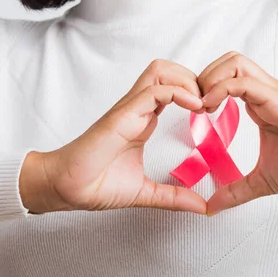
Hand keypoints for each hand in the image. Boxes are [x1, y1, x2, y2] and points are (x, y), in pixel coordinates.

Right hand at [19, 60, 207, 214]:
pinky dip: (178, 93)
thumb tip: (201, 206)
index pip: (172, 88)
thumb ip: (174, 197)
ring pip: (161, 71)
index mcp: (144, 120)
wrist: (65, 188)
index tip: (212, 111)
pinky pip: (154, 90)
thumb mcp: (146, 192)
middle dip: (194, 78)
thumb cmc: (96, 184)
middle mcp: (138, 109)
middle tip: (211, 102)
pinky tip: (194, 107)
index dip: (195, 92)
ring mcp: (130, 109)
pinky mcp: (123, 114)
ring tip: (202, 103)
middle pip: (168, 70)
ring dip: (187, 81)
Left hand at [197, 51, 277, 215]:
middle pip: (229, 60)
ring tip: (202, 106)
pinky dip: (222, 89)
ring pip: (235, 63)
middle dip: (204, 76)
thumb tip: (210, 208)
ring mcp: (273, 93)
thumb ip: (235, 191)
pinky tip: (211, 109)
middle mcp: (266, 92)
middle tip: (194, 105)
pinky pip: (245, 83)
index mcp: (261, 103)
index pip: (227, 76)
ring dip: (211, 79)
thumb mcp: (261, 181)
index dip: (205, 88)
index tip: (193, 114)